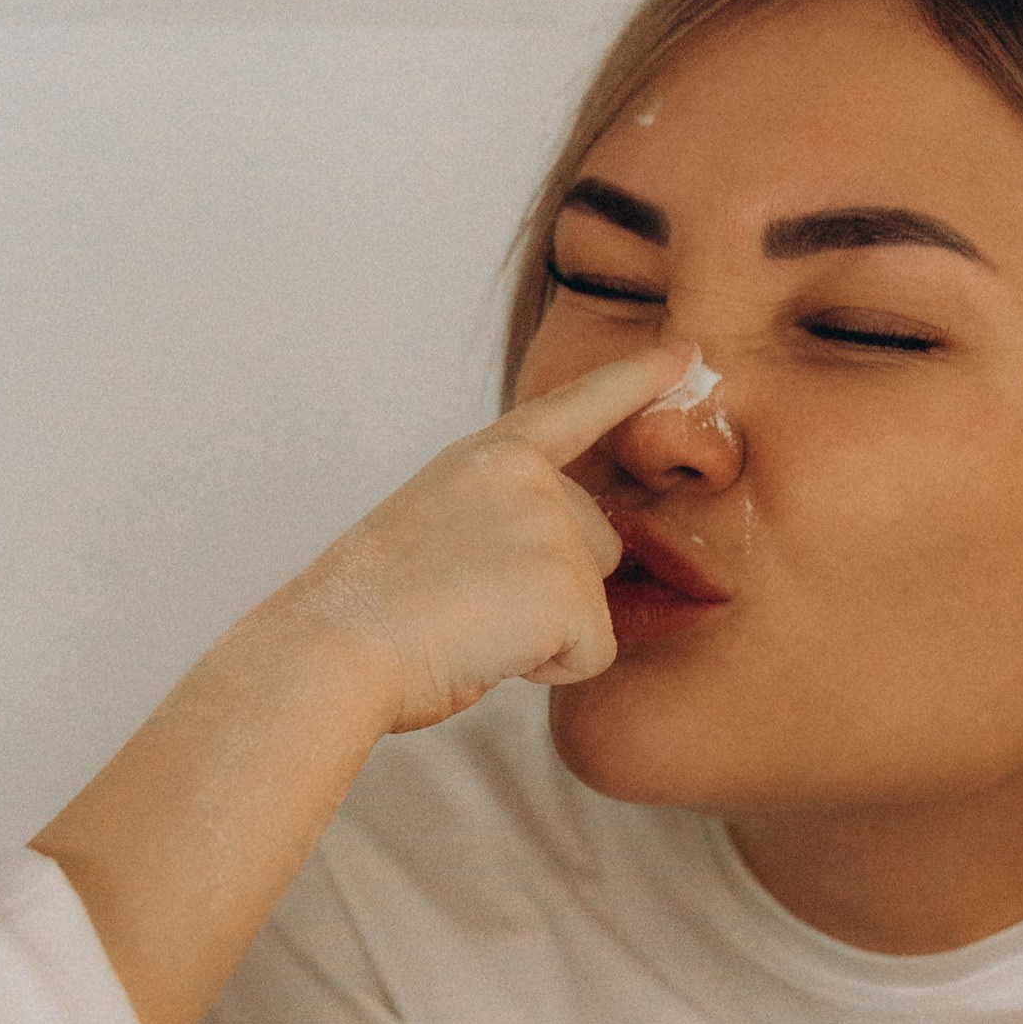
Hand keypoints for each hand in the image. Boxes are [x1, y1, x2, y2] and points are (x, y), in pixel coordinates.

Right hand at [278, 345, 684, 735]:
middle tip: (468, 604)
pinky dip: (549, 670)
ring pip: (599, 601)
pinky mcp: (569, 586)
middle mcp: (528, 476)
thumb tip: (554, 573)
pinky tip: (487, 651)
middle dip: (558, 590)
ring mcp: (553, 526)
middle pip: (602, 544)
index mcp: (487, 456)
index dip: (637, 379)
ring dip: (549, 632)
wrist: (334, 646)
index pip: (577, 408)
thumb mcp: (440, 529)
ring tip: (471, 626)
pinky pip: (593, 653)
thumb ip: (503, 522)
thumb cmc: (370, 609)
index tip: (687, 353)